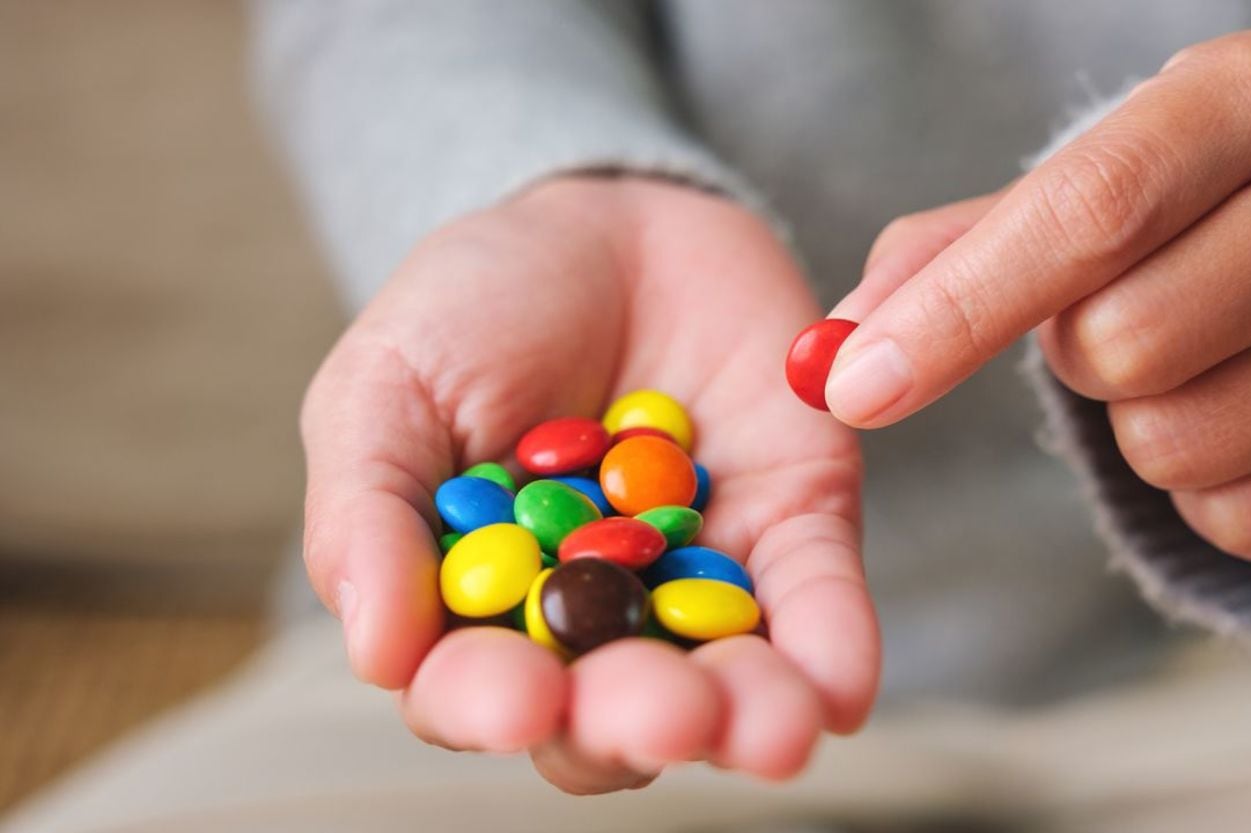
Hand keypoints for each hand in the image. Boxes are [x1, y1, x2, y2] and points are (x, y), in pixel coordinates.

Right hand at [299, 176, 877, 791]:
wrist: (602, 220)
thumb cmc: (470, 311)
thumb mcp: (386, 388)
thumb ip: (368, 513)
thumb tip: (380, 654)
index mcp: (479, 607)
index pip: (477, 688)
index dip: (492, 706)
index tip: (516, 699)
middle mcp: (594, 622)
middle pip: (610, 713)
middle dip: (635, 722)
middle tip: (662, 712)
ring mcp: (697, 582)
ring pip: (723, 681)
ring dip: (747, 715)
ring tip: (767, 727)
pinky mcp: (793, 527)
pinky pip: (814, 598)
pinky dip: (831, 647)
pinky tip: (838, 693)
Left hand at [829, 29, 1250, 559]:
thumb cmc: (1199, 208)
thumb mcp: (1092, 183)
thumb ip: (956, 252)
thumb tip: (829, 352)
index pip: (1085, 213)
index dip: (954, 312)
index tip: (852, 388)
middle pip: (1120, 346)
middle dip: (1077, 356)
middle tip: (1122, 316)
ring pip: (1174, 445)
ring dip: (1139, 427)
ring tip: (1193, 361)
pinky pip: (1239, 519)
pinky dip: (1204, 491)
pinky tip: (1246, 418)